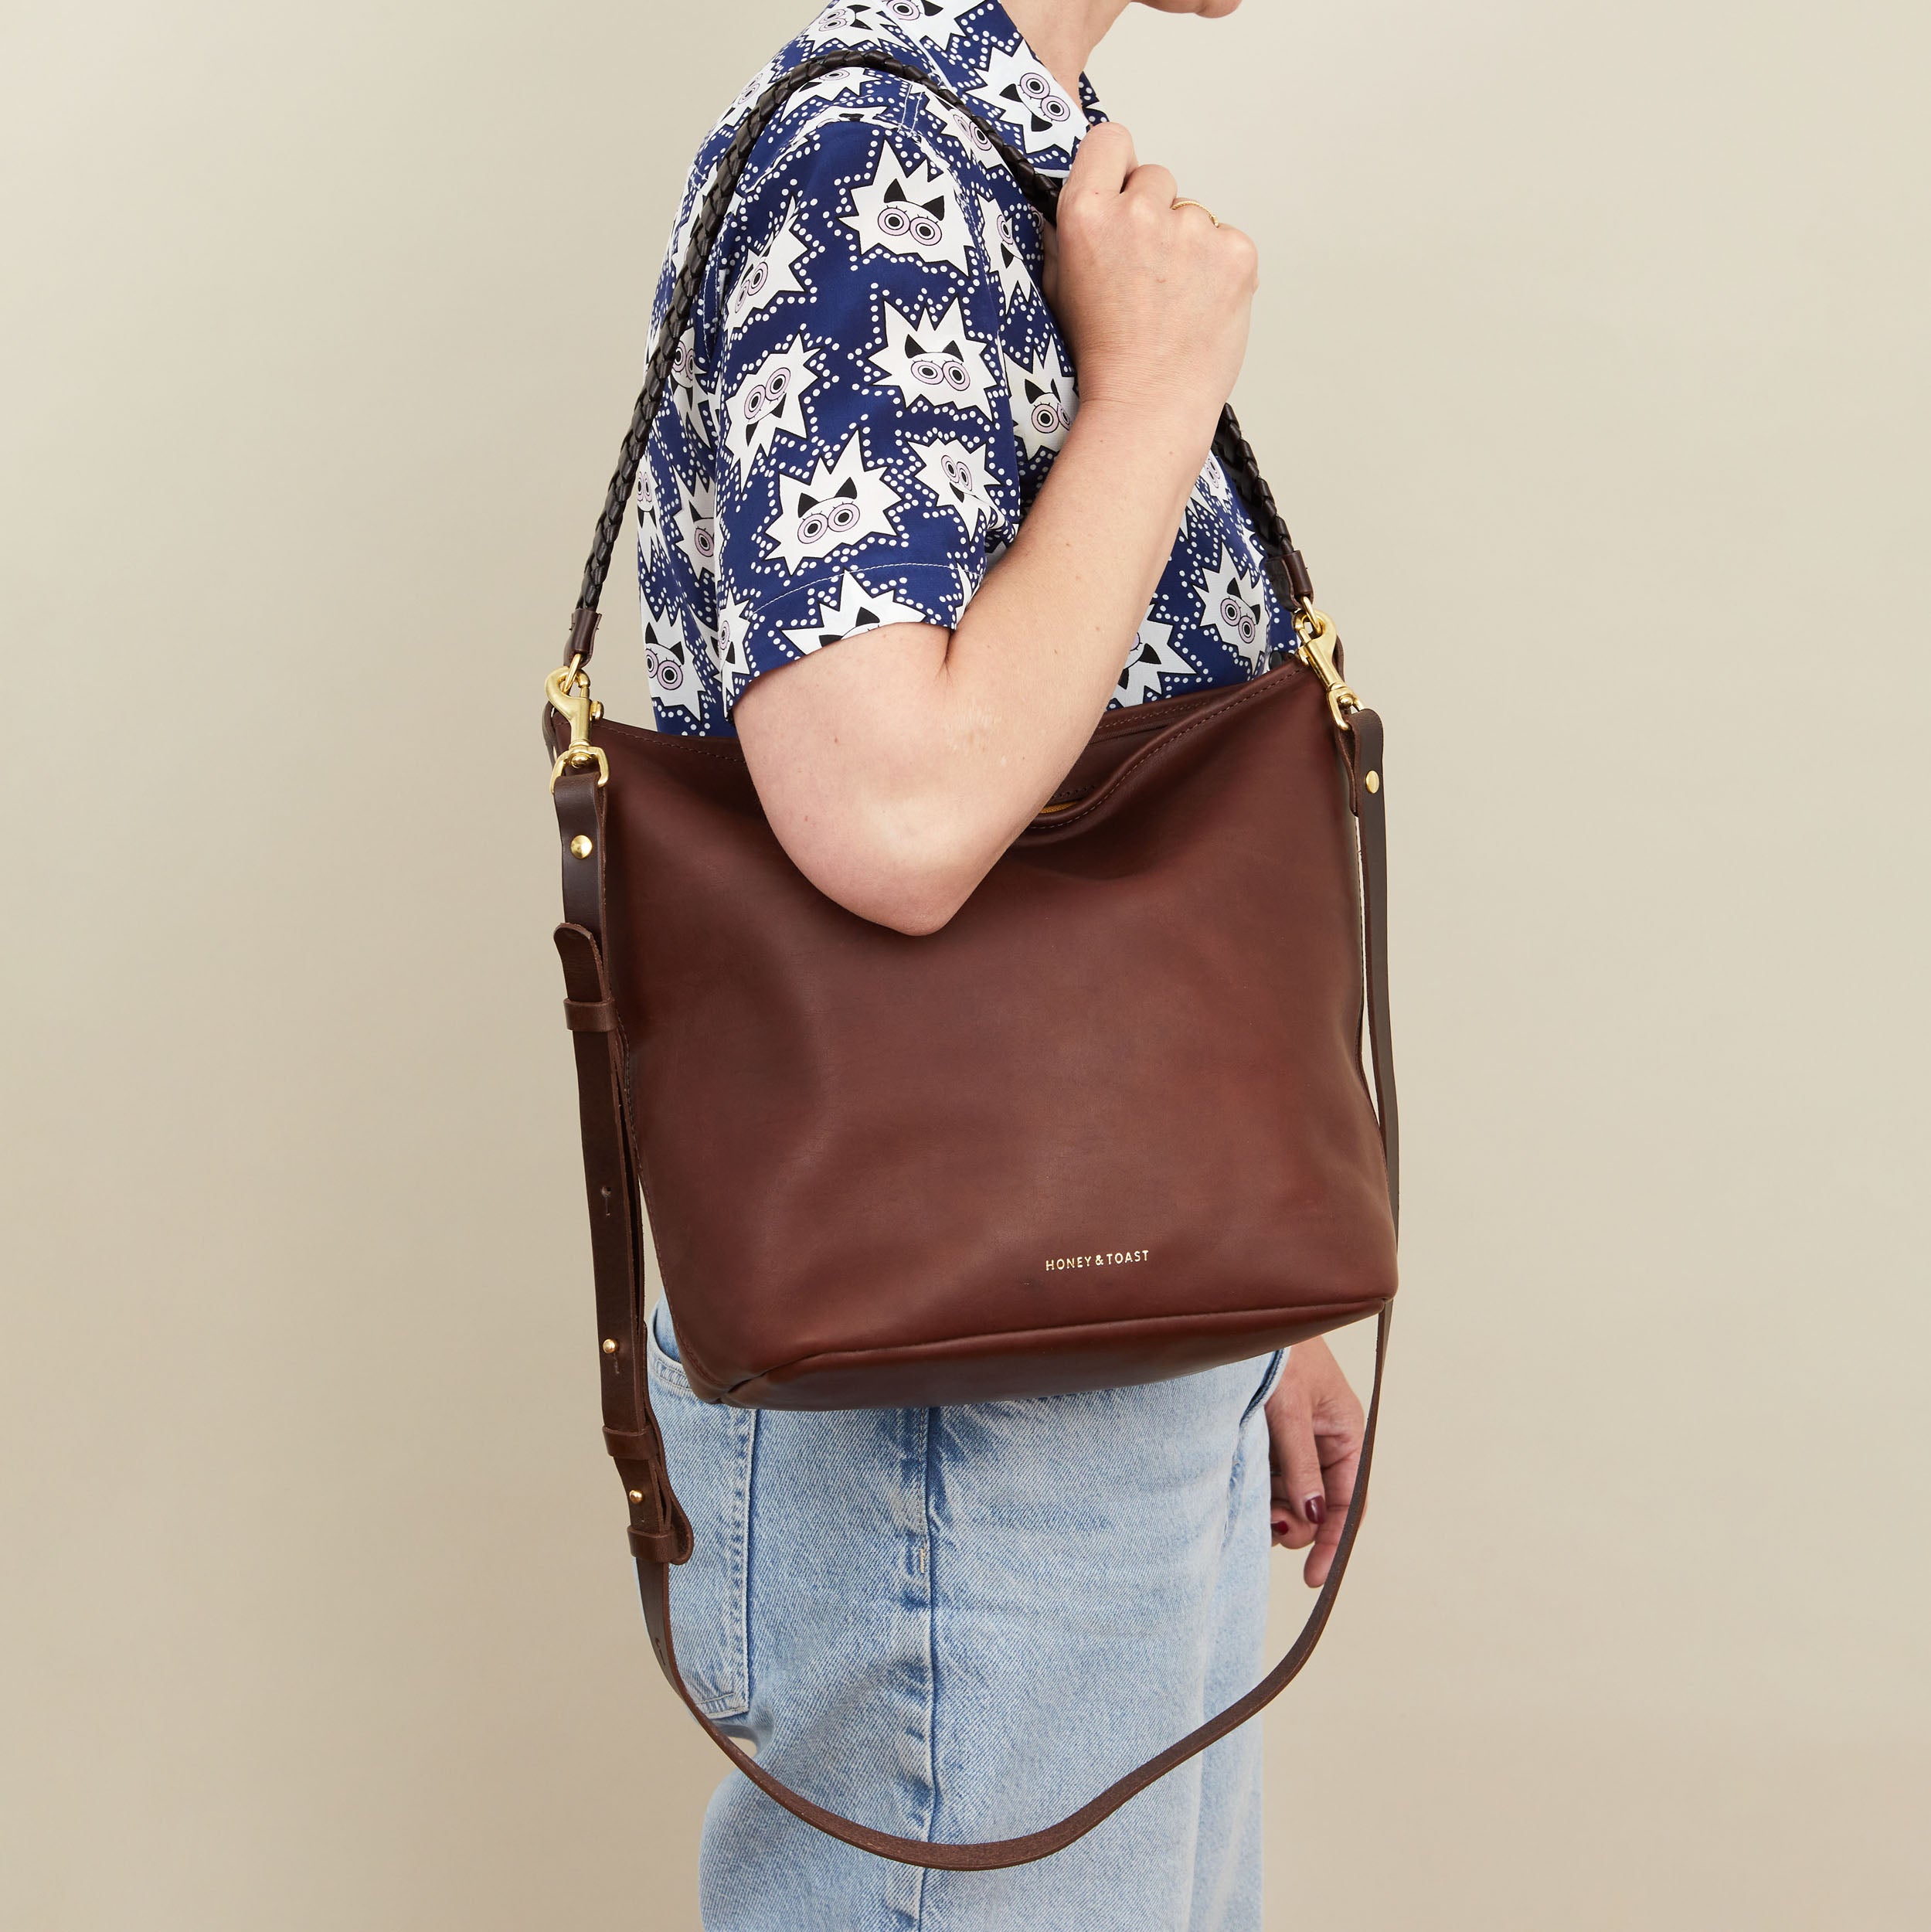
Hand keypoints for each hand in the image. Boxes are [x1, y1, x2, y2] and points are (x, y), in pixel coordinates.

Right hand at [1046, 121, 1257, 432]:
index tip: (1121, 194)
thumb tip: (1083, 196)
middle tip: (1146, 272)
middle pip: (1155, 177)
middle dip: (1153, 214)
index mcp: (1086, 215)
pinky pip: (1228, 240)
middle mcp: (1138, 213)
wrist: (1147, 404)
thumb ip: (1068, 233)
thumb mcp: (1060, 287)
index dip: (1117, 166)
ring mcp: (1192, 230)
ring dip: (1188, 244)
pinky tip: (1200, 305)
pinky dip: (1220, 268)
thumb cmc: (1103, 355)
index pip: (1111, 140)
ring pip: (1194, 213)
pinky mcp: (1235, 252)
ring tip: (1173, 299)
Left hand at [1265, 1336, 1365, 1587]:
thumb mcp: (1289, 1412)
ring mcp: (1296, 1441)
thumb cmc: (1277, 1355)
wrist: (1240, 1315)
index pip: (1349, 1503)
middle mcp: (1324, 1442)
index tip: (1312, 1578)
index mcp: (1345, 1434)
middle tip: (1267, 1520)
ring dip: (1274, 1506)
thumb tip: (1313, 1519)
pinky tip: (1242, 1479)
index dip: (1333, 1543)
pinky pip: (1269, 1477)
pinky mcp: (1269, 1437)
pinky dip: (1258, 1487)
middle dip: (1295, 1523)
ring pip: (1290, 1496)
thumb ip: (1301, 1466)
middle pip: (1317, 1507)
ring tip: (1251, 1490)